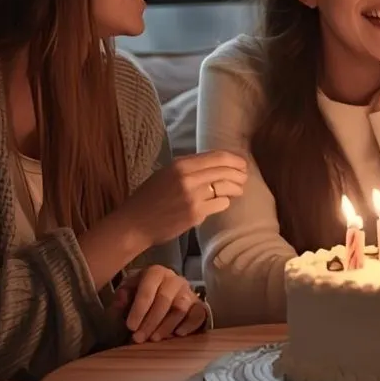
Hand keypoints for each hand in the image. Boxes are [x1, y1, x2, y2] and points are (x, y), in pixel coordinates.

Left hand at [110, 266, 208, 342]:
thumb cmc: (143, 294)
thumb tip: (120, 303)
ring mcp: (189, 292)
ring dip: (166, 326)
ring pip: (180, 308)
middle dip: (150, 321)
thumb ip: (122, 296)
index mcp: (155, 273)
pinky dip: (189, 326)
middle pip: (164, 299)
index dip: (139, 309)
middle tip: (139, 338)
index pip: (148, 288)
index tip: (130, 326)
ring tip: (154, 339)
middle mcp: (174, 279)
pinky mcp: (199, 306)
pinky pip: (198, 315)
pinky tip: (177, 335)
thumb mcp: (129, 291)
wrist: (163, 296)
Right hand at [120, 150, 247, 245]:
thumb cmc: (149, 197)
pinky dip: (224, 202)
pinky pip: (220, 204)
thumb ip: (189, 167)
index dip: (234, 160)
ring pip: (226, 188)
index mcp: (181, 164)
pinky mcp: (196, 214)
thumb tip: (216, 163)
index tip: (242, 163)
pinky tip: (222, 202)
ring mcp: (193, 197)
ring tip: (238, 190)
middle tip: (244, 177)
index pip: (217, 157)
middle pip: (225, 171)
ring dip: (236, 188)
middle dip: (239, 174)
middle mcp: (188, 178)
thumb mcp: (166, 173)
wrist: (135, 223)